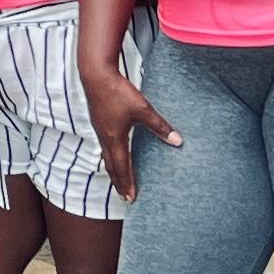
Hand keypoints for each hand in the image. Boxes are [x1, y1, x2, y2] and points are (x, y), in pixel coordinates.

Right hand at [82, 61, 175, 204]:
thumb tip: (178, 141)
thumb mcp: (143, 109)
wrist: (96, 75)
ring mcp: (100, 129)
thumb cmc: (118, 92)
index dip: (127, 183)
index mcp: (115, 138)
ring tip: (119, 179)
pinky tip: (114, 152)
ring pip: (106, 156)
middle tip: (124, 197)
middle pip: (111, 166)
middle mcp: (105, 137)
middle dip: (118, 182)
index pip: (121, 167)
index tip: (131, 198)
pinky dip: (110, 156)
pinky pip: (104, 145)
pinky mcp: (98, 121)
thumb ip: (160, 126)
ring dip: (113, 170)